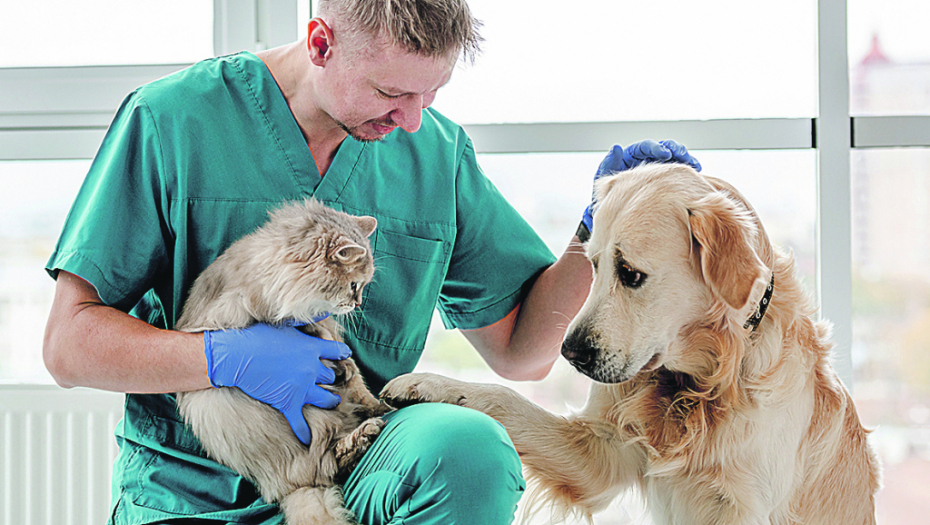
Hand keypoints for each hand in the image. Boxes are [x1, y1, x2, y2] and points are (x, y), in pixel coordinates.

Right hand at [204, 322, 350, 444]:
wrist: (237, 355)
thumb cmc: (258, 335)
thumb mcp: (286, 323)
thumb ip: (307, 320)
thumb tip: (324, 310)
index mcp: (313, 348)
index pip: (338, 351)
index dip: (341, 354)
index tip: (343, 355)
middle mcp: (312, 369)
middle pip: (331, 377)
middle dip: (331, 377)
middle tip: (330, 379)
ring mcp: (301, 387)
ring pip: (326, 398)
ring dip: (330, 400)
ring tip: (332, 401)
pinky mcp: (287, 402)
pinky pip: (300, 422)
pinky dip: (304, 431)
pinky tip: (307, 439)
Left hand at [580, 140, 700, 236]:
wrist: (613, 217)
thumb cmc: (606, 198)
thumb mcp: (604, 182)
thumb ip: (609, 164)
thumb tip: (616, 147)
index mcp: (629, 157)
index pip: (644, 147)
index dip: (656, 148)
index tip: (665, 154)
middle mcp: (644, 160)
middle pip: (662, 148)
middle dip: (675, 150)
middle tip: (683, 156)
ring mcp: (656, 169)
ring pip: (673, 159)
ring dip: (685, 159)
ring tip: (695, 165)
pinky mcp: (665, 179)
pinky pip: (678, 172)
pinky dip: (687, 171)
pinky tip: (697, 174)